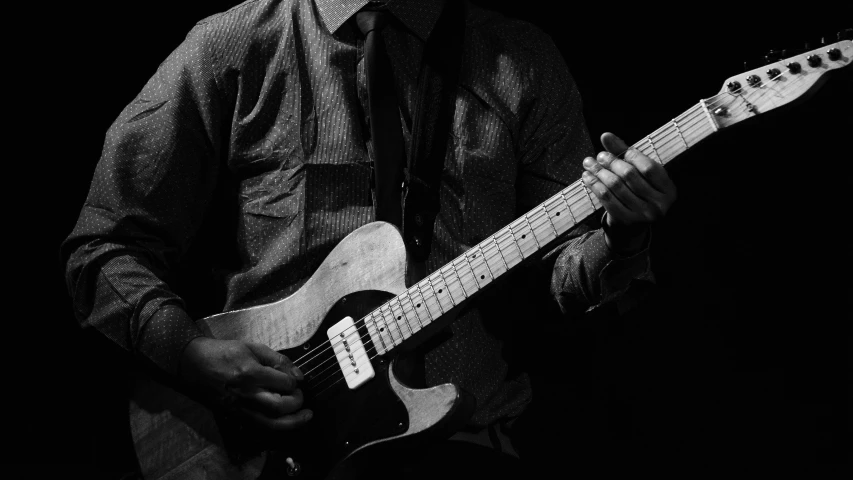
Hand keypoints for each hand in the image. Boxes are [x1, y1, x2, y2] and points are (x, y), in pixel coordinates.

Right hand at [179, 337, 312, 430]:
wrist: (193, 364)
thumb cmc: (223, 352)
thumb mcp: (252, 347)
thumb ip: (277, 360)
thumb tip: (298, 376)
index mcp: (250, 372)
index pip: (283, 383)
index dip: (295, 383)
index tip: (297, 380)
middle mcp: (245, 393)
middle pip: (279, 406)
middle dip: (296, 402)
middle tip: (300, 395)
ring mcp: (239, 407)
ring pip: (271, 422)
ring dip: (293, 421)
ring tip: (306, 415)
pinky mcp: (235, 415)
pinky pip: (260, 425)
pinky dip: (277, 426)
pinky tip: (288, 421)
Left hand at [582, 132, 676, 253]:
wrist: (632, 226)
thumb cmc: (637, 192)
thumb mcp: (639, 173)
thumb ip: (625, 153)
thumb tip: (605, 135)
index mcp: (669, 190)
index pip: (649, 168)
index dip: (631, 156)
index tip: (614, 149)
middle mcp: (660, 204)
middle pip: (630, 176)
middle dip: (612, 162)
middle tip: (599, 156)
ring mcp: (643, 215)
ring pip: (616, 186)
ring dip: (599, 172)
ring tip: (589, 163)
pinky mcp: (627, 221)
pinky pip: (607, 199)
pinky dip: (595, 185)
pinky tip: (587, 177)